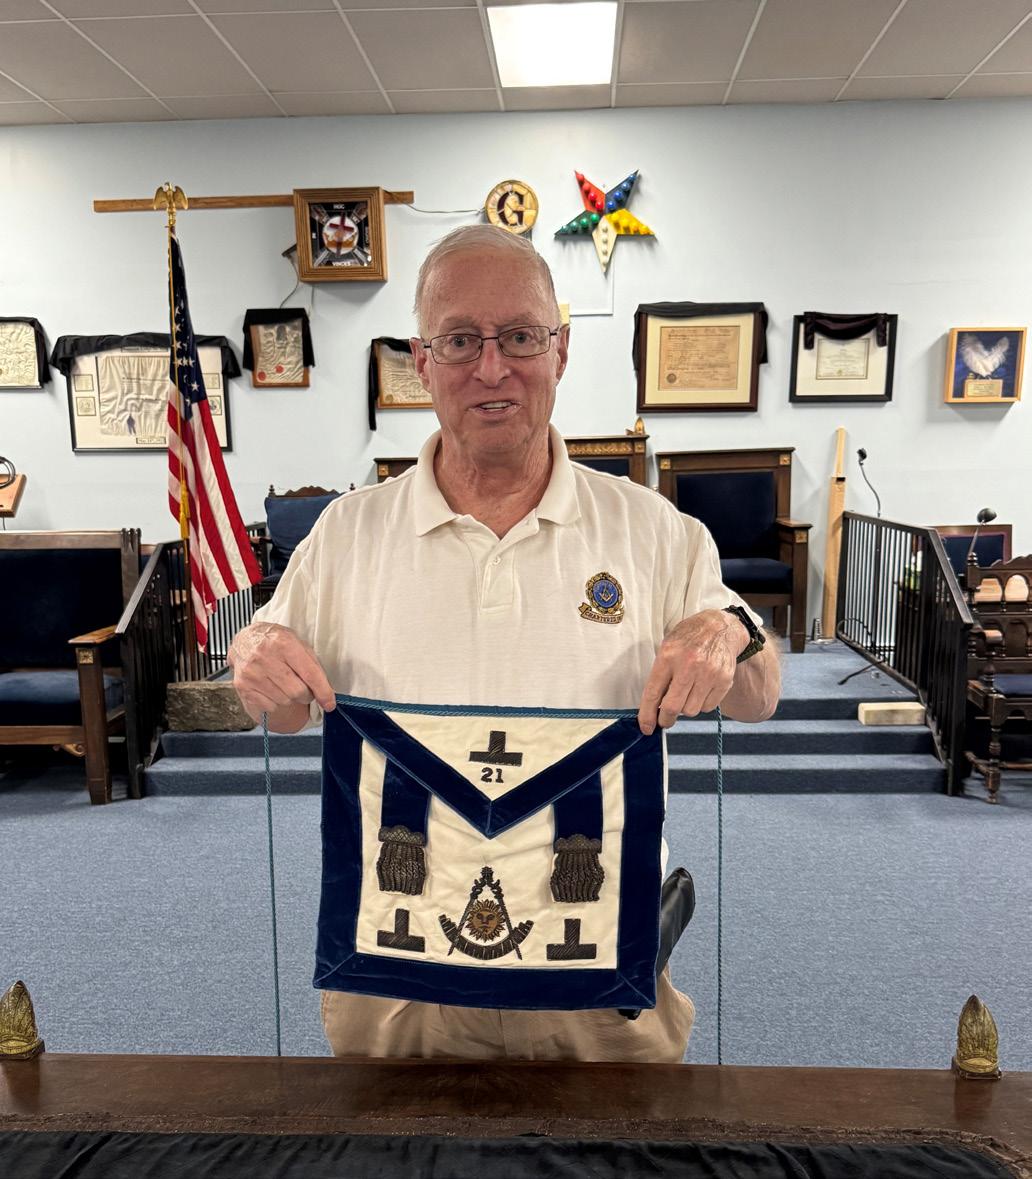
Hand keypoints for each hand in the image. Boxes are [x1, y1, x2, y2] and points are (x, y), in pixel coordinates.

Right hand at [227, 621, 335, 723]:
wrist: (245, 641)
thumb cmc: (276, 643)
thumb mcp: (298, 644)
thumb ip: (313, 666)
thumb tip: (325, 693)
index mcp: (284, 643)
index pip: (309, 674)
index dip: (323, 692)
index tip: (329, 703)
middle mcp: (265, 657)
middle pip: (297, 691)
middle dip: (306, 695)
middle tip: (304, 688)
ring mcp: (252, 673)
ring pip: (284, 701)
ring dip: (291, 698)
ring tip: (285, 684)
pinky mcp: (243, 686)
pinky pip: (270, 706)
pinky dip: (276, 702)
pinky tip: (272, 688)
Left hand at [638, 609, 747, 733]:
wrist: (719, 628)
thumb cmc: (689, 638)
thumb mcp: (667, 648)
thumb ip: (660, 675)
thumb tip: (652, 706)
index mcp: (669, 656)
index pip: (653, 693)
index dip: (647, 715)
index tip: (647, 727)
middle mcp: (689, 665)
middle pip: (672, 707)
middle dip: (665, 719)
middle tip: (664, 720)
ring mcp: (708, 674)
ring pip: (691, 710)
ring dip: (685, 708)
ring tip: (687, 693)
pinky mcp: (724, 680)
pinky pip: (708, 707)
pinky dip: (701, 704)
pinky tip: (700, 690)